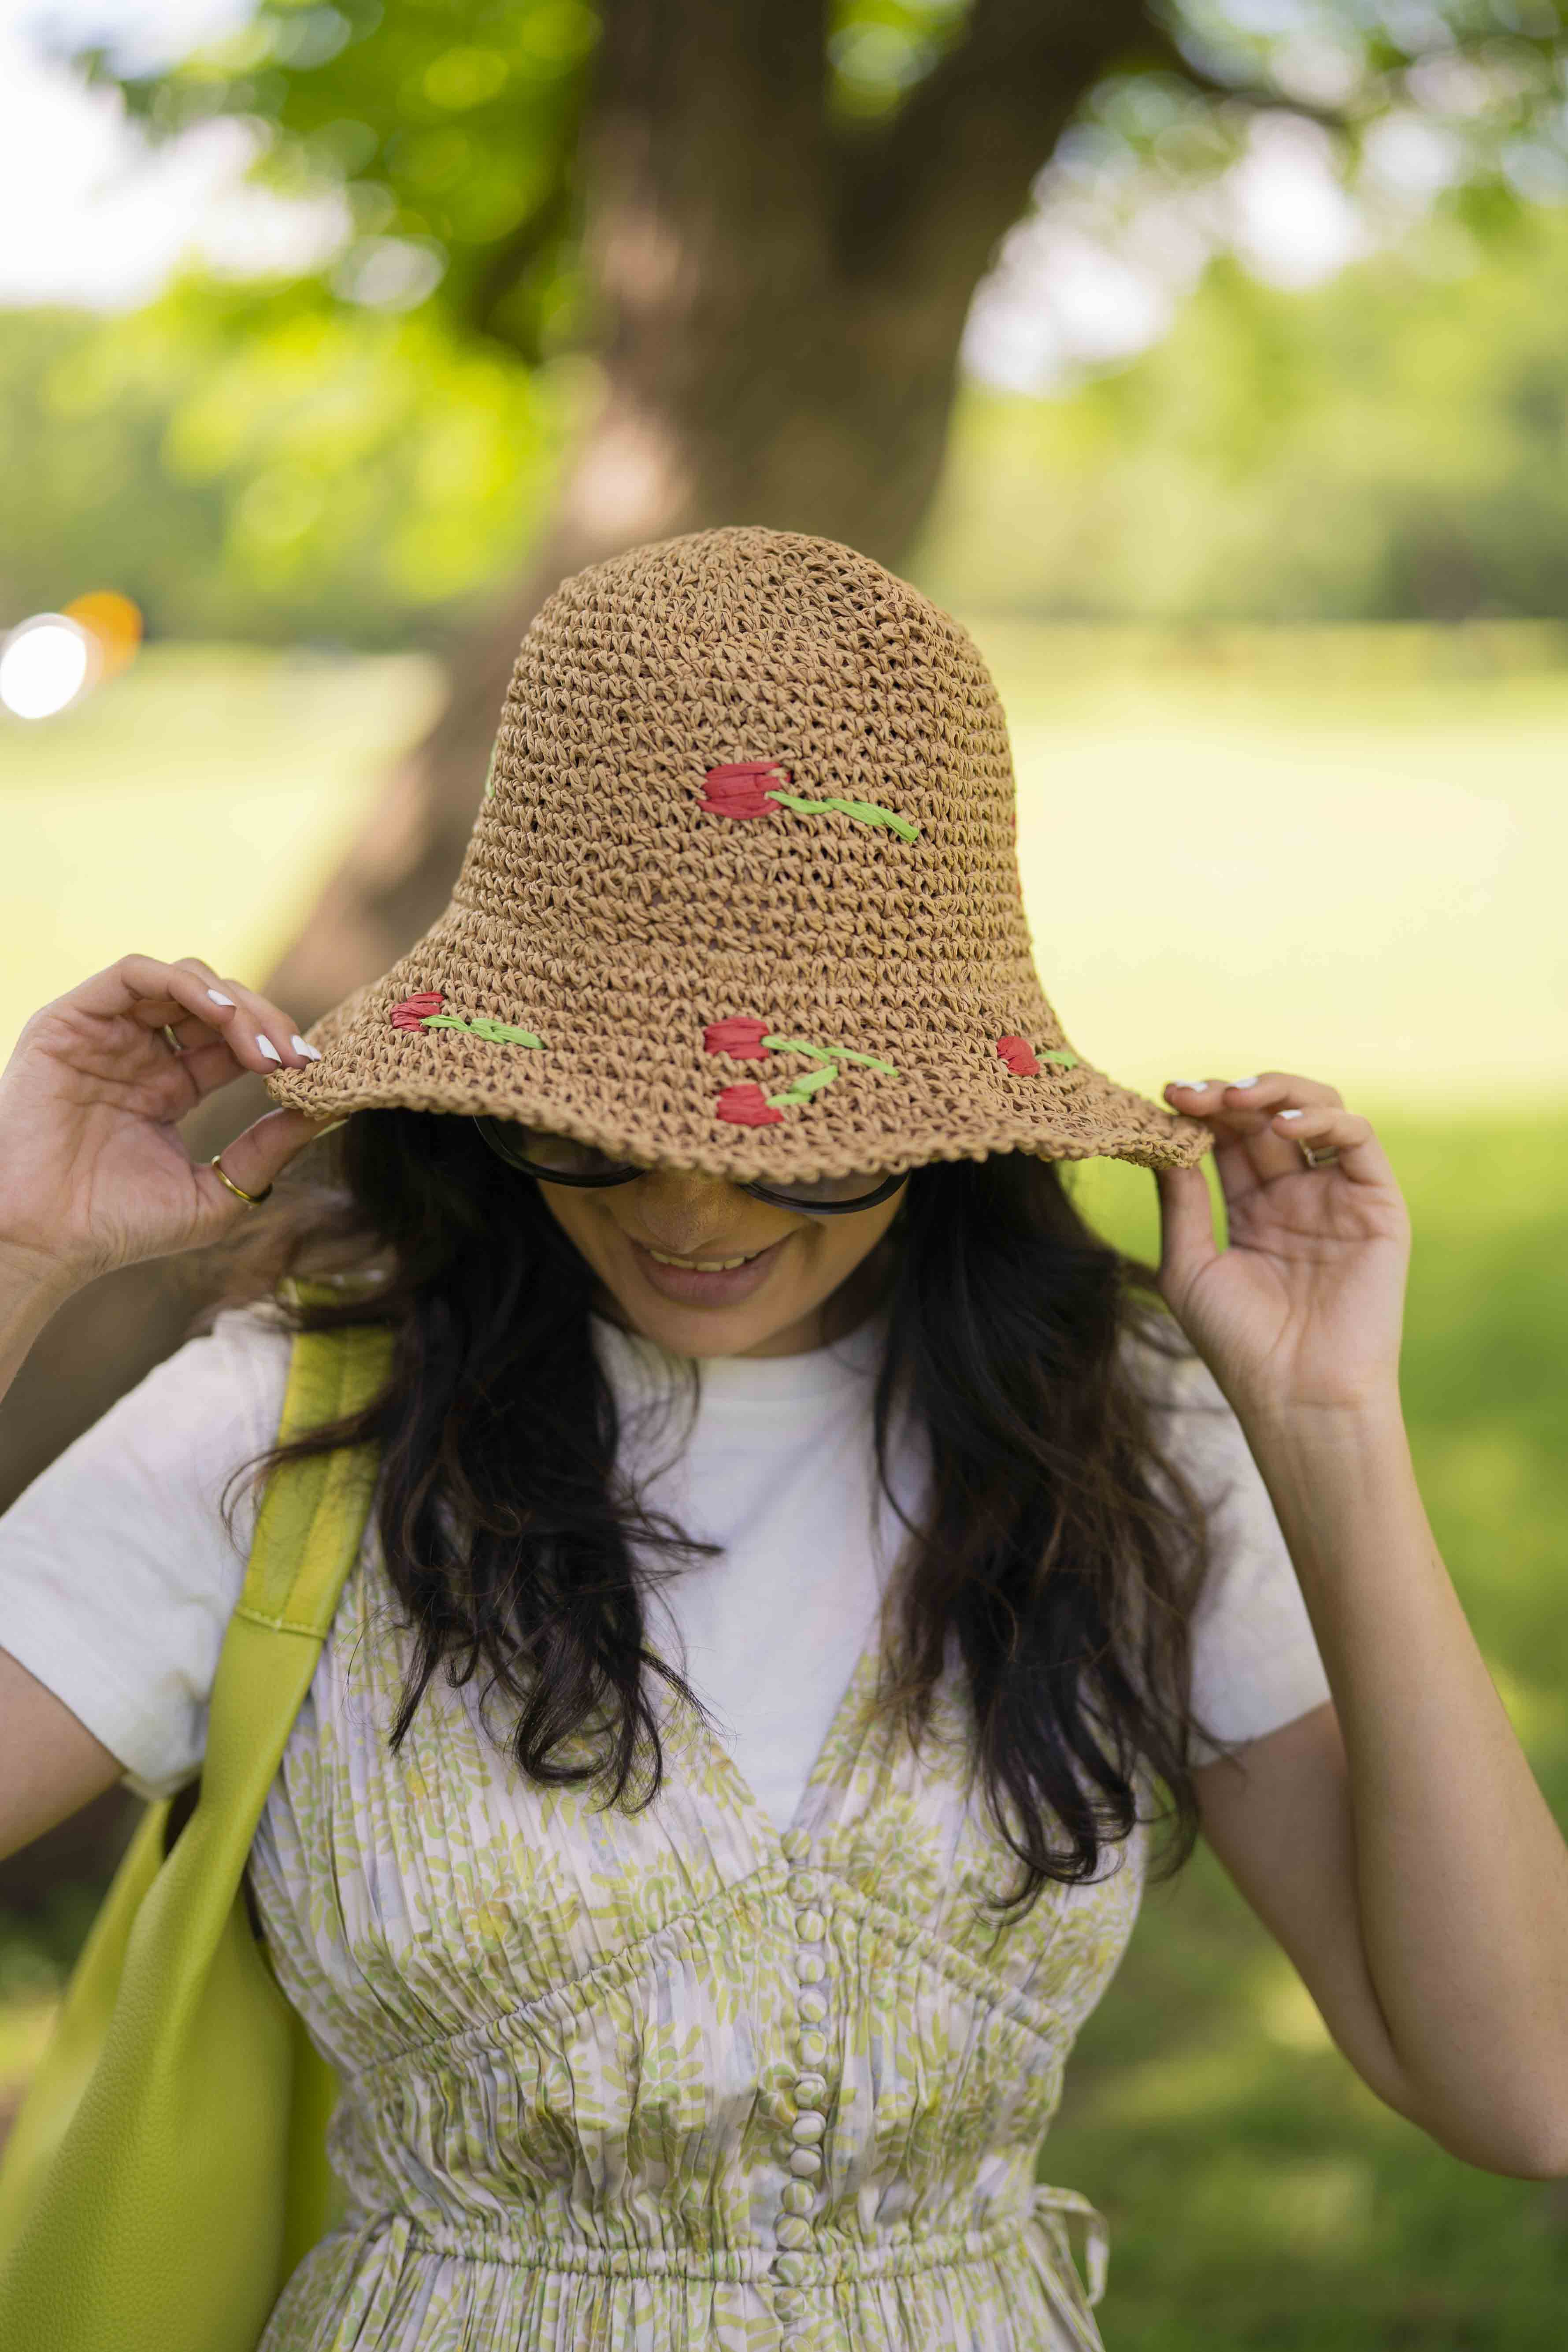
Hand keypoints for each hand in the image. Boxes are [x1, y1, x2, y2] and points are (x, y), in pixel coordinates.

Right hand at [0, 953, 336, 1299]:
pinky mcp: (70, 1022)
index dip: (277, 1044)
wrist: (43, 1240)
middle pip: (216, 1003)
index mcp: (169, 1085)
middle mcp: (138, 1052)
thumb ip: (265, 1151)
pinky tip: (223, 1014)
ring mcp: (104, 1034)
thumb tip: (323, 1113)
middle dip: (264, 1020)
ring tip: (263, 1044)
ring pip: (182, 979)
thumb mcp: (214, 1192)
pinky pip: (134, 973)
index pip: (234, 1041)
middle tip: (296, 1055)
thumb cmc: (118, 1227)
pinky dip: (185, 983)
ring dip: (234, 1001)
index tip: (314, 1068)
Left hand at [1152, 1072, 1411, 1421]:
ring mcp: (1338, 1197)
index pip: (1227, 1138)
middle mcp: (1297, 1195)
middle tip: (1192, 1094)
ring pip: (1318, 1112)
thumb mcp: (1190, 1264)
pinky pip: (1359, 1140)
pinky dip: (1324, 1119)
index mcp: (1253, 1208)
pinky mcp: (1377, 1205)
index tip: (1165, 1097)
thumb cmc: (1238, 1343)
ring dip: (1275, 1092)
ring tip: (1234, 1098)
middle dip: (1227, 1095)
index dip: (1200, 1111)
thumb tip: (1159, 1136)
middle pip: (1266, 1117)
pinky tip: (1283, 1127)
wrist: (1297, 1395)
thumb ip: (1181, 1199)